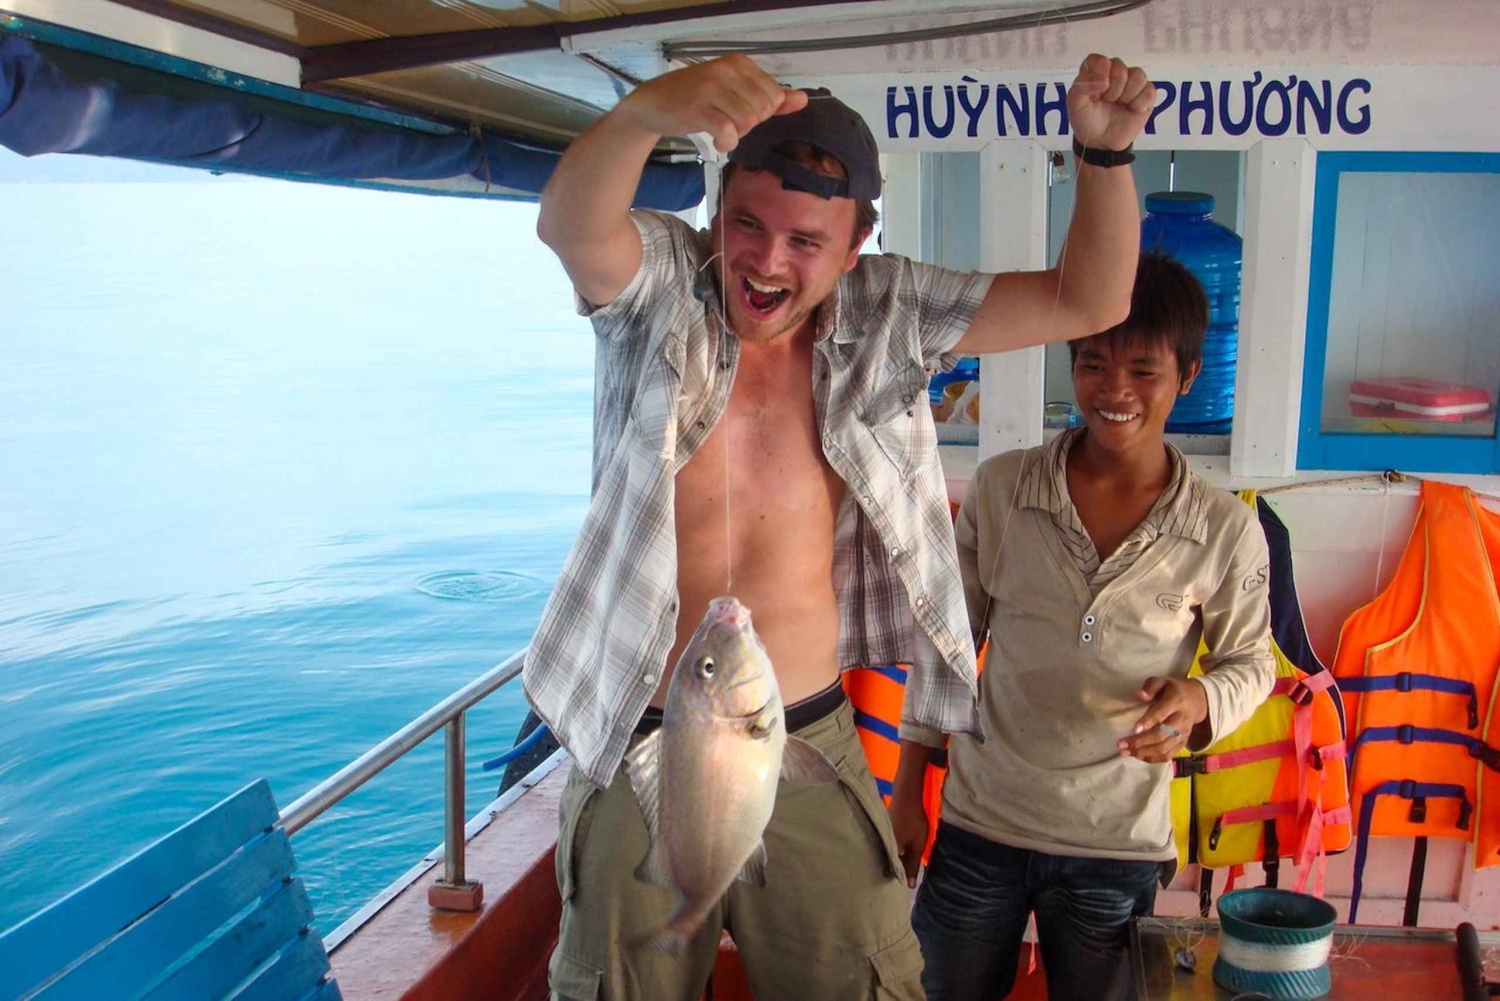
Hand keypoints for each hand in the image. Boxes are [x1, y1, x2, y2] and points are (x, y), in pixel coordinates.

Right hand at [619, 54, 808, 153]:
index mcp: (739, 63)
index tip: (739, 113)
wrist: (651, 104)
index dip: (761, 113)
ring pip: (748, 121)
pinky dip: (727, 142)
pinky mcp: (699, 108)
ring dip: (737, 135)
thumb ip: (768, 97)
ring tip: (722, 132)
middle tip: (729, 123)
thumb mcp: (733, 92)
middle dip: (750, 125)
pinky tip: (718, 142)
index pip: (774, 95)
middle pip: (762, 110)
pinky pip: (728, 131)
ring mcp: (712, 87)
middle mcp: (727, 70)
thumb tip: (802, 100)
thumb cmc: (694, 99)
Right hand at [888, 785, 929, 887]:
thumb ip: (913, 866)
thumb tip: (909, 886)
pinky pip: (885, 845)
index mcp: (889, 851)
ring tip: (901, 865)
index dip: (897, 879)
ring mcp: (880, 836)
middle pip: (886, 863)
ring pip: (886, 853)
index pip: (890, 871)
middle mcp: (881, 845)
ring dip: (892, 859)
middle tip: (902, 877)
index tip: (901, 886)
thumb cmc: (913, 822)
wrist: (906, 797)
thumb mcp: (917, 846)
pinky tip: (897, 851)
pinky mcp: (882, 830)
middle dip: (893, 870)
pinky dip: (891, 849)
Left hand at [1067, 53, 1154, 151]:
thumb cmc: (1086, 119)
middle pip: (1120, 67)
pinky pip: (1149, 90)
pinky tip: (1132, 110)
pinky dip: (1139, 103)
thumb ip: (1082, 86)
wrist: (1101, 142)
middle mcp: (1113, 72)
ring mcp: (1131, 82)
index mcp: (1094, 72)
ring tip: (1119, 105)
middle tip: (1107, 101)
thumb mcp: (1075, 104)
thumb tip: (1104, 80)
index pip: (1098, 59)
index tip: (1099, 87)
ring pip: (1138, 75)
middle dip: (1113, 89)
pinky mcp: (1146, 94)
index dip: (1100, 71)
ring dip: (1127, 95)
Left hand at [1118, 677, 1207, 762]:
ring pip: (1164, 748)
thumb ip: (1150, 687)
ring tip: (1126, 752)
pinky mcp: (1183, 743)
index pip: (1162, 713)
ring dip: (1144, 752)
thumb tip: (1139, 695)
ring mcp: (1183, 733)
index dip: (1148, 721)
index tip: (1134, 729)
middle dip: (1140, 742)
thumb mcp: (1161, 681)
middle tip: (1122, 744)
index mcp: (1176, 701)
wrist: (1196, 700)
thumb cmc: (1172, 690)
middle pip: (1162, 735)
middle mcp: (1182, 719)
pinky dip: (1152, 758)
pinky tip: (1138, 755)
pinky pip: (1168, 755)